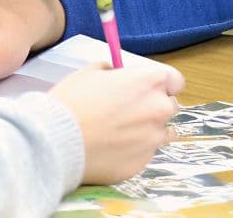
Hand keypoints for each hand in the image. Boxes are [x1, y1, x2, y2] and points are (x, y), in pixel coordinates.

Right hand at [49, 61, 185, 185]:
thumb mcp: (89, 72)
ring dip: (147, 131)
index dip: (162, 85)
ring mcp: (153, 139)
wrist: (56, 142)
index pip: (176, 81)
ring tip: (120, 133)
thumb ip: (111, 70)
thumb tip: (115, 73)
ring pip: (161, 133)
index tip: (148, 89)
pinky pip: (144, 154)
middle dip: (153, 108)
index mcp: (151, 81)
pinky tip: (111, 149)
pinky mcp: (142, 163)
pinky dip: (133, 151)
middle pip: (169, 107)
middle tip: (128, 112)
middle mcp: (159, 109)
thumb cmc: (72, 102)